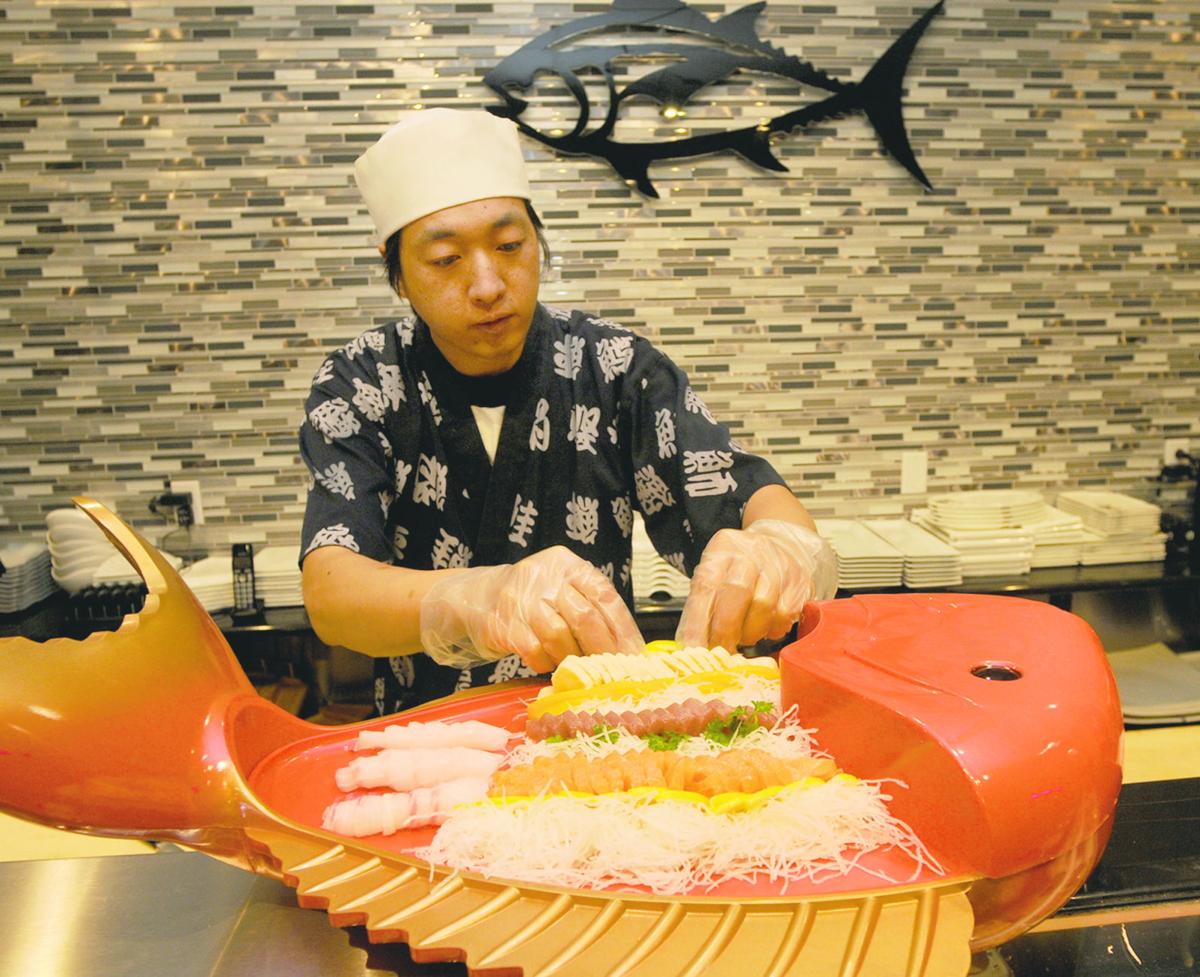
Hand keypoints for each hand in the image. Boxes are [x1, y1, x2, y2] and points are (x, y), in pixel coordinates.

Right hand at [420, 546, 643, 672]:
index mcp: (568, 565)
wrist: (479, 596)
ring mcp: (522, 600)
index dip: (623, 629)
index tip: (635, 654)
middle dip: (603, 649)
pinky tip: (548, 662)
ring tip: (576, 664)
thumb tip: (630, 646)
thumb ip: (592, 607)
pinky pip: (536, 652)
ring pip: (560, 637)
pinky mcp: (505, 624)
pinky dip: (547, 663)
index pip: (605, 596)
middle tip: (613, 669)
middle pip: (585, 618)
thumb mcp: (564, 588)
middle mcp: (546, 577)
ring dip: (572, 657)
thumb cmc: (534, 597)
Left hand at [676, 521, 835, 650]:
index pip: (705, 585)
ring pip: (763, 608)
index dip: (697, 621)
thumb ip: (702, 604)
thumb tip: (691, 644)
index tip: (692, 647)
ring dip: (749, 633)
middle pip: (736, 593)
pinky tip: (765, 628)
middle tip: (719, 651)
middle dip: (724, 630)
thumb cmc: (742, 567)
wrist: (783, 545)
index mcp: (723, 548)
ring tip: (743, 636)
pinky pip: (784, 617)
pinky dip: (771, 631)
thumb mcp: (716, 573)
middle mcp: (752, 552)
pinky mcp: (800, 583)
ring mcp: (779, 566)